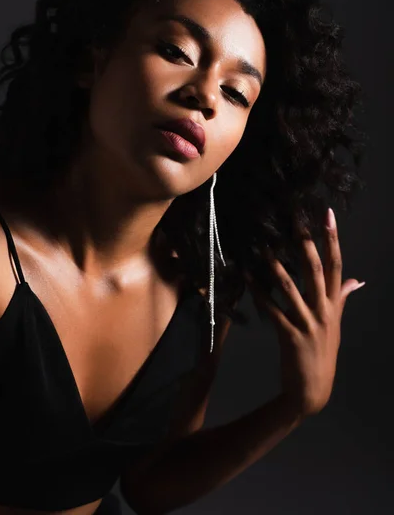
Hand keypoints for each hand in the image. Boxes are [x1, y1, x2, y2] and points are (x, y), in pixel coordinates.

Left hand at [244, 208, 365, 417]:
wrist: (313, 389)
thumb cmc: (323, 352)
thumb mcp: (335, 324)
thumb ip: (342, 298)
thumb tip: (357, 279)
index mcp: (334, 304)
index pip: (335, 264)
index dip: (332, 238)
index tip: (327, 214)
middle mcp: (324, 310)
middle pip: (315, 269)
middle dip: (305, 242)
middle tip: (294, 218)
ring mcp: (309, 323)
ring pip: (292, 288)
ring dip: (276, 265)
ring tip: (262, 246)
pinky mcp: (291, 336)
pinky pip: (273, 310)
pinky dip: (260, 294)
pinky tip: (247, 279)